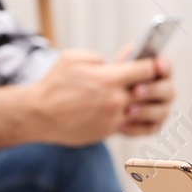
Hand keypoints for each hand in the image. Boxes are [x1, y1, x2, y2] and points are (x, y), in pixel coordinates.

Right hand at [28, 49, 158, 144]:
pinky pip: (128, 125)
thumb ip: (99, 57)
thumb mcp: (74, 58)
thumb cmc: (53, 85)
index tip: (153, 64)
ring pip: (141, 111)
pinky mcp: (106, 133)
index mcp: (110, 78)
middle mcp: (115, 100)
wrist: (37, 115)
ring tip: (140, 96)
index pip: (147, 70)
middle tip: (151, 79)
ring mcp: (112, 119)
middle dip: (151, 84)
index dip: (152, 65)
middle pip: (149, 91)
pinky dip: (129, 117)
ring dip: (143, 103)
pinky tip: (125, 109)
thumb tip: (114, 64)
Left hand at [111, 44, 175, 136]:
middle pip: (168, 90)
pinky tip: (122, 125)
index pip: (167, 67)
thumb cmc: (116, 81)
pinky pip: (149, 129)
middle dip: (152, 90)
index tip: (157, 65)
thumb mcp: (118, 68)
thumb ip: (127, 60)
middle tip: (136, 91)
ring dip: (145, 111)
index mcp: (160, 73)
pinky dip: (135, 128)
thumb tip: (131, 52)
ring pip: (161, 112)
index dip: (164, 66)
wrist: (105, 105)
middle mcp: (166, 91)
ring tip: (128, 111)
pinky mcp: (154, 126)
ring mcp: (162, 110)